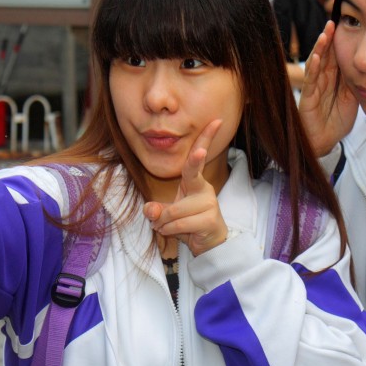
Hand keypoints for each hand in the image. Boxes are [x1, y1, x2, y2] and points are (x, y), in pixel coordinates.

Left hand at [143, 120, 228, 256]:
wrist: (208, 244)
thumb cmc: (188, 223)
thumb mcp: (167, 214)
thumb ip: (157, 210)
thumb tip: (149, 210)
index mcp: (194, 182)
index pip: (198, 157)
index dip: (206, 138)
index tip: (215, 121)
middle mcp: (204, 188)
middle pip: (192, 172)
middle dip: (193, 161)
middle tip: (199, 151)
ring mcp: (209, 203)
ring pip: (175, 210)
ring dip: (163, 222)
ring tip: (165, 227)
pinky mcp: (210, 220)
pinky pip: (179, 223)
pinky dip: (169, 230)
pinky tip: (172, 232)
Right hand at [298, 21, 357, 156]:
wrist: (325, 141)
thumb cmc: (336, 119)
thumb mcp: (352, 97)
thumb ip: (356, 81)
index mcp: (333, 78)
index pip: (336, 55)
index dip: (339, 41)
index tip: (345, 24)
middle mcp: (322, 79)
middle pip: (325, 55)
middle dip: (328, 38)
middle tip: (333, 21)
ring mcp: (314, 87)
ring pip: (316, 64)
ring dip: (320, 49)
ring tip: (325, 34)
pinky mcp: (308, 98)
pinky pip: (311, 82)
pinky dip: (313, 69)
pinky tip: (317, 58)